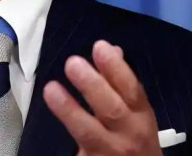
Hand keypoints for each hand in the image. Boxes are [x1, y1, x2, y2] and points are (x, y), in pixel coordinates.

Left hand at [43, 40, 161, 155]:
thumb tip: (111, 49)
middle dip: (92, 85)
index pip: (131, 89)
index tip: (99, 46)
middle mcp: (129, 134)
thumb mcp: (136, 112)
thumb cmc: (135, 139)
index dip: (116, 68)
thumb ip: (121, 83)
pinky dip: (64, 131)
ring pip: (88, 132)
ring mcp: (108, 152)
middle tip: (72, 63)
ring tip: (51, 88)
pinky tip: (49, 119)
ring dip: (69, 109)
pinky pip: (79, 150)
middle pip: (111, 109)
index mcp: (141, 115)